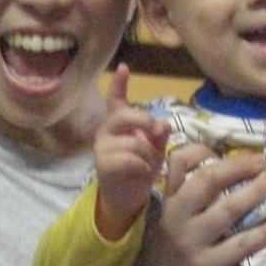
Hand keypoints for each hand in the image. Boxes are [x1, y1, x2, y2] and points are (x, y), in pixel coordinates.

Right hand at [93, 65, 169, 238]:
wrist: (127, 199)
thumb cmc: (140, 170)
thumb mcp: (155, 149)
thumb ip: (159, 134)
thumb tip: (164, 123)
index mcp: (119, 123)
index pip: (116, 99)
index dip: (119, 83)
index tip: (124, 67)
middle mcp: (106, 131)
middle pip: (124, 115)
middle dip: (144, 121)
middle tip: (157, 132)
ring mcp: (102, 147)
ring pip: (132, 141)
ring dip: (147, 153)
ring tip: (148, 164)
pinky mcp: (103, 163)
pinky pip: (128, 158)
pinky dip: (140, 165)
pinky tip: (142, 171)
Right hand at [119, 141, 265, 265]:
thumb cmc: (156, 259)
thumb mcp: (158, 222)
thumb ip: (179, 201)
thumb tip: (216, 177)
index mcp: (166, 203)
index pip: (177, 163)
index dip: (201, 151)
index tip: (222, 150)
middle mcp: (177, 217)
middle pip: (207, 180)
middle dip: (238, 166)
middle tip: (263, 162)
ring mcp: (192, 242)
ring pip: (228, 209)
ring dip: (257, 192)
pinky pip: (242, 244)